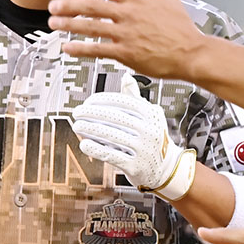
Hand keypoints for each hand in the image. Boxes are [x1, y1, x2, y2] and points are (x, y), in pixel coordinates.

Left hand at [48, 0, 207, 79]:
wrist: (192, 54)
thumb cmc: (181, 28)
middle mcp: (129, 15)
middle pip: (92, 7)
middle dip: (69, 5)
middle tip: (53, 6)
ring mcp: (127, 35)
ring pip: (91, 27)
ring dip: (70, 25)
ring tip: (54, 24)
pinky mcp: (127, 54)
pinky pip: (98, 50)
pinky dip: (81, 49)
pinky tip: (68, 48)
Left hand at [73, 76, 195, 199]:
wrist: (165, 167)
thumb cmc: (153, 138)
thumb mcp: (149, 115)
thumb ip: (135, 97)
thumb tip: (126, 77)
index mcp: (152, 114)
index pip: (123, 102)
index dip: (102, 100)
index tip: (88, 101)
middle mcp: (150, 130)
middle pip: (116, 118)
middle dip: (92, 113)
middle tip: (78, 112)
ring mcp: (144, 149)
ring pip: (112, 135)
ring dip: (90, 129)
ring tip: (77, 126)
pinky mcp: (136, 166)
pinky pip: (112, 155)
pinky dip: (96, 149)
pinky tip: (84, 144)